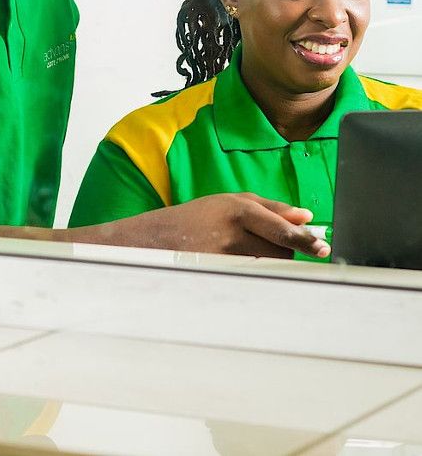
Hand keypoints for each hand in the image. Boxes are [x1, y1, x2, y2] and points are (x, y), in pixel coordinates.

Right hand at [141, 192, 330, 257]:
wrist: (158, 237)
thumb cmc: (199, 217)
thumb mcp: (231, 202)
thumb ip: (271, 208)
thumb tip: (306, 217)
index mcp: (238, 210)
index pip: (280, 229)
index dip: (304, 240)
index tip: (322, 249)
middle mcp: (233, 234)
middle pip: (279, 250)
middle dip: (284, 250)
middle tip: (275, 248)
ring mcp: (226, 258)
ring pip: (268, 265)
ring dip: (269, 261)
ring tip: (247, 252)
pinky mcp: (219, 276)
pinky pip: (251, 277)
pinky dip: (253, 273)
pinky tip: (238, 265)